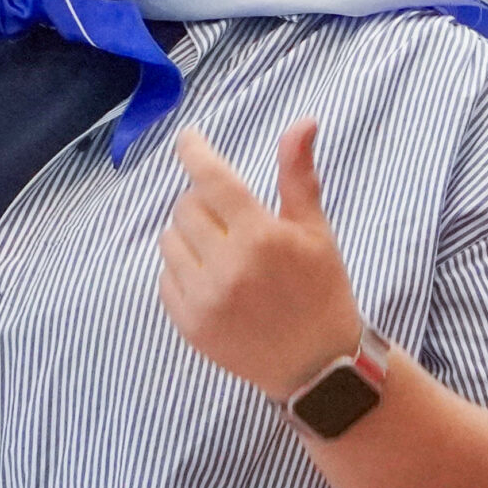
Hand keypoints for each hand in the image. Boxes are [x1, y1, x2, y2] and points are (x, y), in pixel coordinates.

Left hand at [159, 122, 361, 403]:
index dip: (194, 151)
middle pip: (187, 207)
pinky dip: (184, 270)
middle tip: (231, 218)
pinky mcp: (190, 325)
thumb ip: (298, 175)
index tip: (187, 137)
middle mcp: (229, 266)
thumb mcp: (316, 231)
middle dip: (204, 203)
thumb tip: (302, 122)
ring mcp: (205, 298)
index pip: (213, 179)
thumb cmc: (321, 290)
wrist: (317, 366)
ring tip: (223, 252)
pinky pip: (166, 277)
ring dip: (190, 236)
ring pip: (170, 240)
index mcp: (263, 237)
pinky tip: (214, 281)